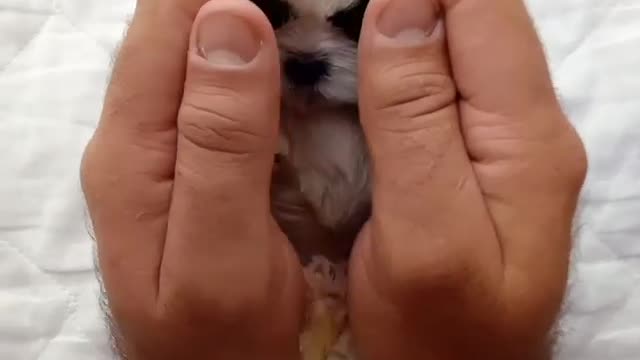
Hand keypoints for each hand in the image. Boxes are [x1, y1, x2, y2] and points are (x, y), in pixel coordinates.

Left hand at [81, 1, 303, 358]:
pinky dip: (255, 61)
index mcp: (133, 150)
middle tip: (310, 0)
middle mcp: (137, 138)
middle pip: (177, 31)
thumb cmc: (222, 337)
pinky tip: (290, 57)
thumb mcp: (221, 254)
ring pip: (199, 54)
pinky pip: (219, 89)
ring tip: (306, 13)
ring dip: (248, 23)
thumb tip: (229, 20)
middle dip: (238, 0)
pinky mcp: (193, 162)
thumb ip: (220, 142)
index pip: (165, 27)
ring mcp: (163, 148)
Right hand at [349, 0, 585, 358]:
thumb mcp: (424, 232)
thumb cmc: (436, 329)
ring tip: (342, 21)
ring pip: (465, 43)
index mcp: (525, 140)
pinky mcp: (481, 155)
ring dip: (407, 19)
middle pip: (480, 18)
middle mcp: (530, 128)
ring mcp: (508, 140)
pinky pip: (450, 79)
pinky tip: (369, 58)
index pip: (485, 11)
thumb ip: (416, 118)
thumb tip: (403, 6)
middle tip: (334, 7)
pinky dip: (407, 55)